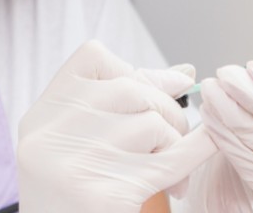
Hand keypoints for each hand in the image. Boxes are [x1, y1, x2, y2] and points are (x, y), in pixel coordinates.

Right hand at [18, 40, 216, 211]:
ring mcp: (76, 163)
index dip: (130, 72)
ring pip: (153, 123)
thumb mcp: (82, 141)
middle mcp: (51, 134)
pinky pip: (170, 161)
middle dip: (165, 109)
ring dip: (174, 143)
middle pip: (132, 89)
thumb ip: (127, 103)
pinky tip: (210, 143)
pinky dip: (198, 149)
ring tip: (168, 170)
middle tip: (170, 140)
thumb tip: (184, 74)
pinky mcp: (104, 196)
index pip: (92, 57)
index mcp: (42, 114)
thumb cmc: (76, 195)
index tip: (144, 98)